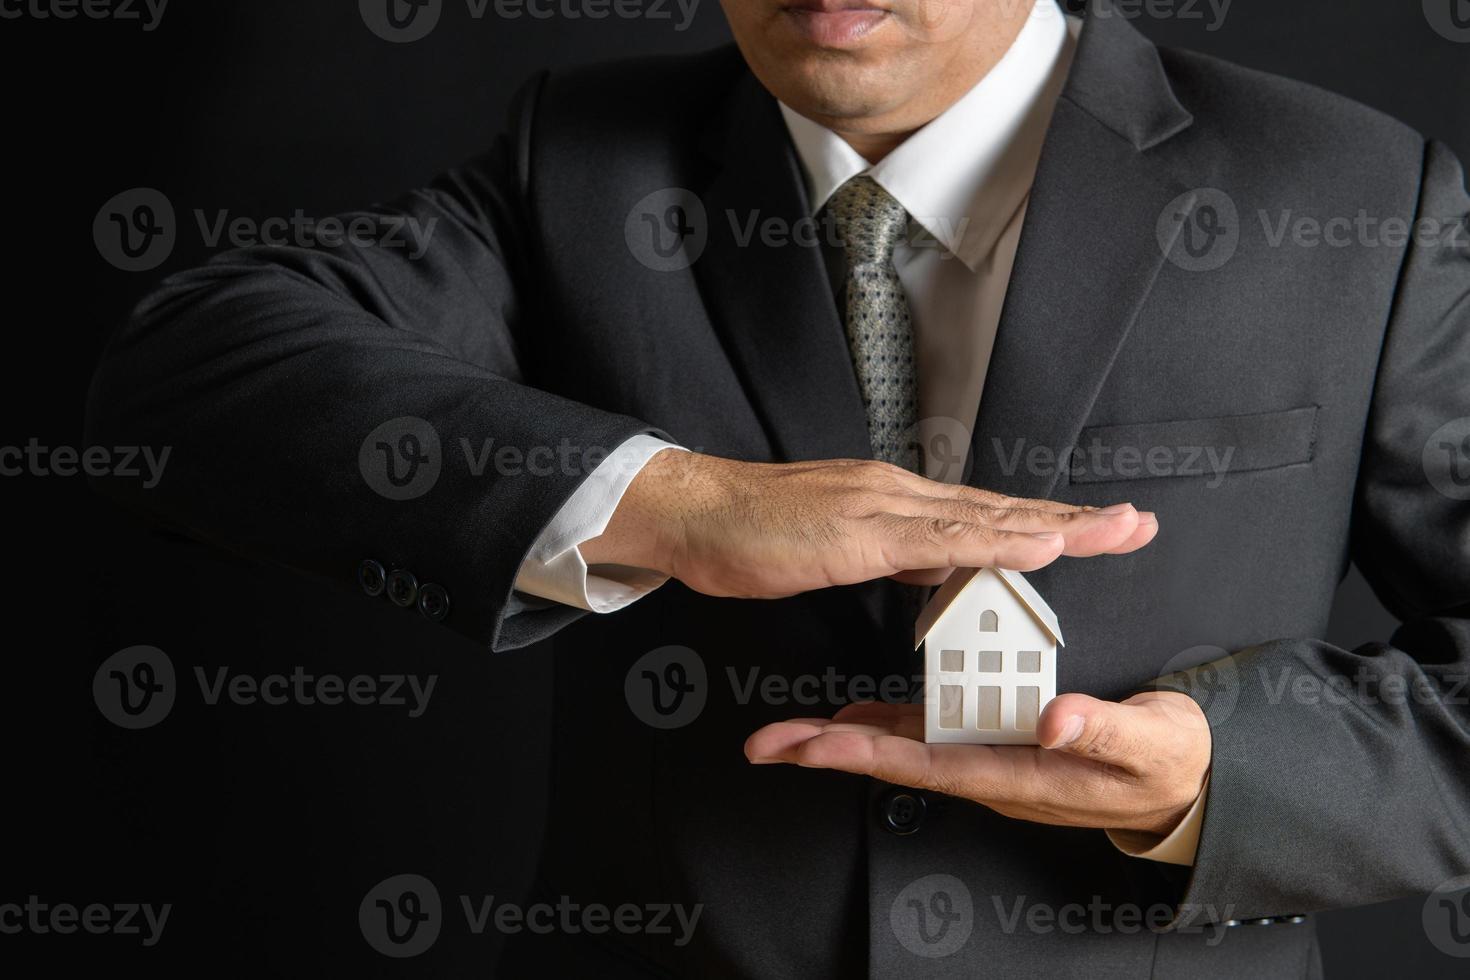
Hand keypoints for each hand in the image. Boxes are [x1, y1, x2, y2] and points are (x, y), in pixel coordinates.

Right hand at [580, 450, 1157, 598]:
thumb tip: (937, 571)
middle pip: (1002, 512)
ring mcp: (882, 509)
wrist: (692, 512)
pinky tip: (1038, 547)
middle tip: (1139, 523)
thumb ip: (892, 555)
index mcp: (896, 504)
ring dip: (1055, 527)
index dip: (1046, 524)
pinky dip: (996, 545)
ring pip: (985, 520)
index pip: (986, 517)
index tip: (1100, 528)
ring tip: (1113, 531)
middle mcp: (899, 496)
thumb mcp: (836, 547)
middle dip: (1075, 521)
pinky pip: (939, 541)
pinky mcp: (859, 533)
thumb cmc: (752, 532)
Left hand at [743, 691, 1210, 836]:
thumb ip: (1101, 729)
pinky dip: (886, 725)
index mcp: (1019, 772)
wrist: (1184, 780)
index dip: (866, 754)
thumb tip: (1051, 718)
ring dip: (845, 739)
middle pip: (895, 759)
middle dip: (829, 750)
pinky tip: (855, 717)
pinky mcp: (994, 739)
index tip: (813, 745)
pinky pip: (929, 734)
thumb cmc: (1168, 763)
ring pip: (903, 748)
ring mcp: (989, 756)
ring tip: (789, 731)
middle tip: (768, 741)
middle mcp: (991, 769)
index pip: (927, 764)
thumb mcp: (1149, 743)